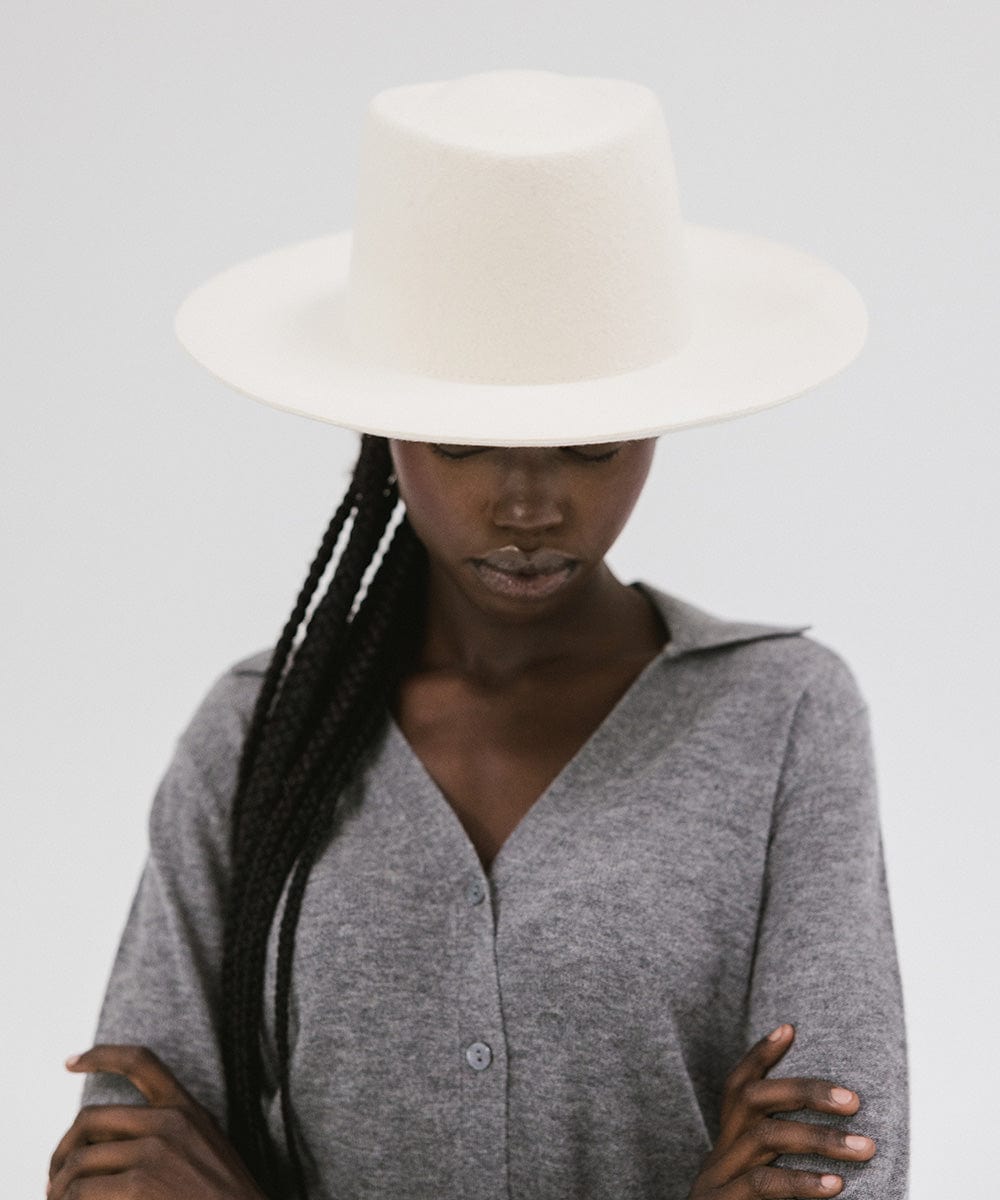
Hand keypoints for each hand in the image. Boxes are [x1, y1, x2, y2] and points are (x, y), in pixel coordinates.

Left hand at [48, 1044, 268, 1198]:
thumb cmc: (225, 1198)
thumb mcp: (206, 1148)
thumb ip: (170, 1135)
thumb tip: (113, 1144)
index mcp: (186, 1108)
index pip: (139, 1063)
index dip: (101, 1056)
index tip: (71, 1061)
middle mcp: (168, 1122)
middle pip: (91, 1119)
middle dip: (63, 1149)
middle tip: (54, 1178)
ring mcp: (155, 1152)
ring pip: (80, 1161)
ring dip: (61, 1187)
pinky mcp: (141, 1185)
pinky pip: (84, 1191)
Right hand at [687, 1023, 875, 1198]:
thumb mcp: (754, 1191)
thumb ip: (776, 1163)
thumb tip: (835, 1143)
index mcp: (726, 1148)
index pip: (736, 1087)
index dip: (760, 1055)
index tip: (789, 1026)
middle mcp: (717, 1156)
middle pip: (752, 1100)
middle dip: (804, 1090)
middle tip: (856, 1099)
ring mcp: (716, 1182)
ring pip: (764, 1138)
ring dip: (819, 1137)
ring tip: (866, 1147)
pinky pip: (763, 1187)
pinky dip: (801, 1183)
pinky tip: (836, 1186)